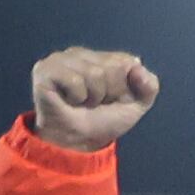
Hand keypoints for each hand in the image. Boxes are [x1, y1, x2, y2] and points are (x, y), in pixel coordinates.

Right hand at [26, 48, 159, 150]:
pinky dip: (77, 96)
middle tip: (94, 102)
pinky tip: (69, 101)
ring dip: (93, 96)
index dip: (124, 86)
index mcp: (100, 57)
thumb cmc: (104, 120)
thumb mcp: (137, 105)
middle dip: (109, 92)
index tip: (112, 98)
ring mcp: (59, 59)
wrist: (81, 141)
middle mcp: (79, 53)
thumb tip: (138, 65)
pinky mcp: (44, 70)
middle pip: (112, 67)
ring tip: (82, 102)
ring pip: (94, 73)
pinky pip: (74, 80)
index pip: (126, 61)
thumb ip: (149, 86)